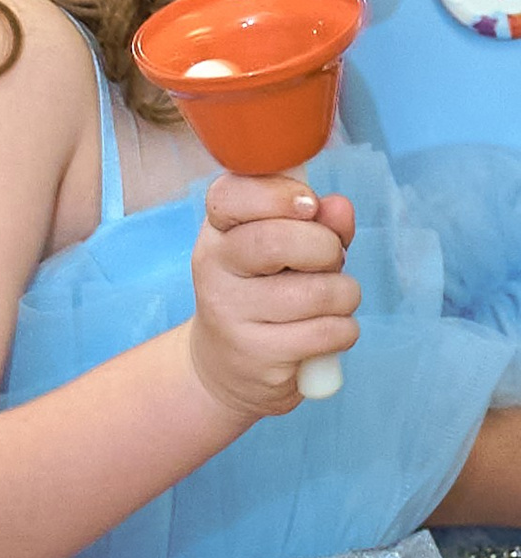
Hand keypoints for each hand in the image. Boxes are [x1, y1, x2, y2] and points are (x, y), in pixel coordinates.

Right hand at [187, 174, 359, 421]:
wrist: (227, 364)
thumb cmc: (265, 292)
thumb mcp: (285, 249)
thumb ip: (316, 222)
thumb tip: (339, 208)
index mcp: (217, 233)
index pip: (229, 195)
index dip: (278, 193)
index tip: (309, 205)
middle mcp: (213, 270)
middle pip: (275, 241)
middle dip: (326, 247)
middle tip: (329, 259)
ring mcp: (231, 315)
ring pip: (318, 292)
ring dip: (344, 294)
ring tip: (330, 300)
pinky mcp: (258, 356)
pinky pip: (329, 332)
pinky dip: (344, 330)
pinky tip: (325, 332)